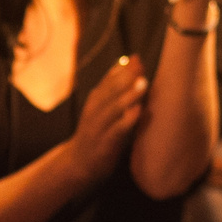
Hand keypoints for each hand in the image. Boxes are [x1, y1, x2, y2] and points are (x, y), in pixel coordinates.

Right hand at [64, 56, 145, 190]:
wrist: (78, 164)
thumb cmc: (95, 133)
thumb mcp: (100, 108)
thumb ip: (112, 89)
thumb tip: (128, 64)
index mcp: (95, 101)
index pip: (108, 81)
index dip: (122, 69)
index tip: (136, 58)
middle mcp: (94, 111)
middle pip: (110, 91)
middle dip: (126, 77)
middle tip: (140, 66)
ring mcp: (98, 127)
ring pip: (113, 108)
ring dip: (128, 95)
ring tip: (143, 83)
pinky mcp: (104, 143)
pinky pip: (116, 130)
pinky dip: (126, 120)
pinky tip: (137, 111)